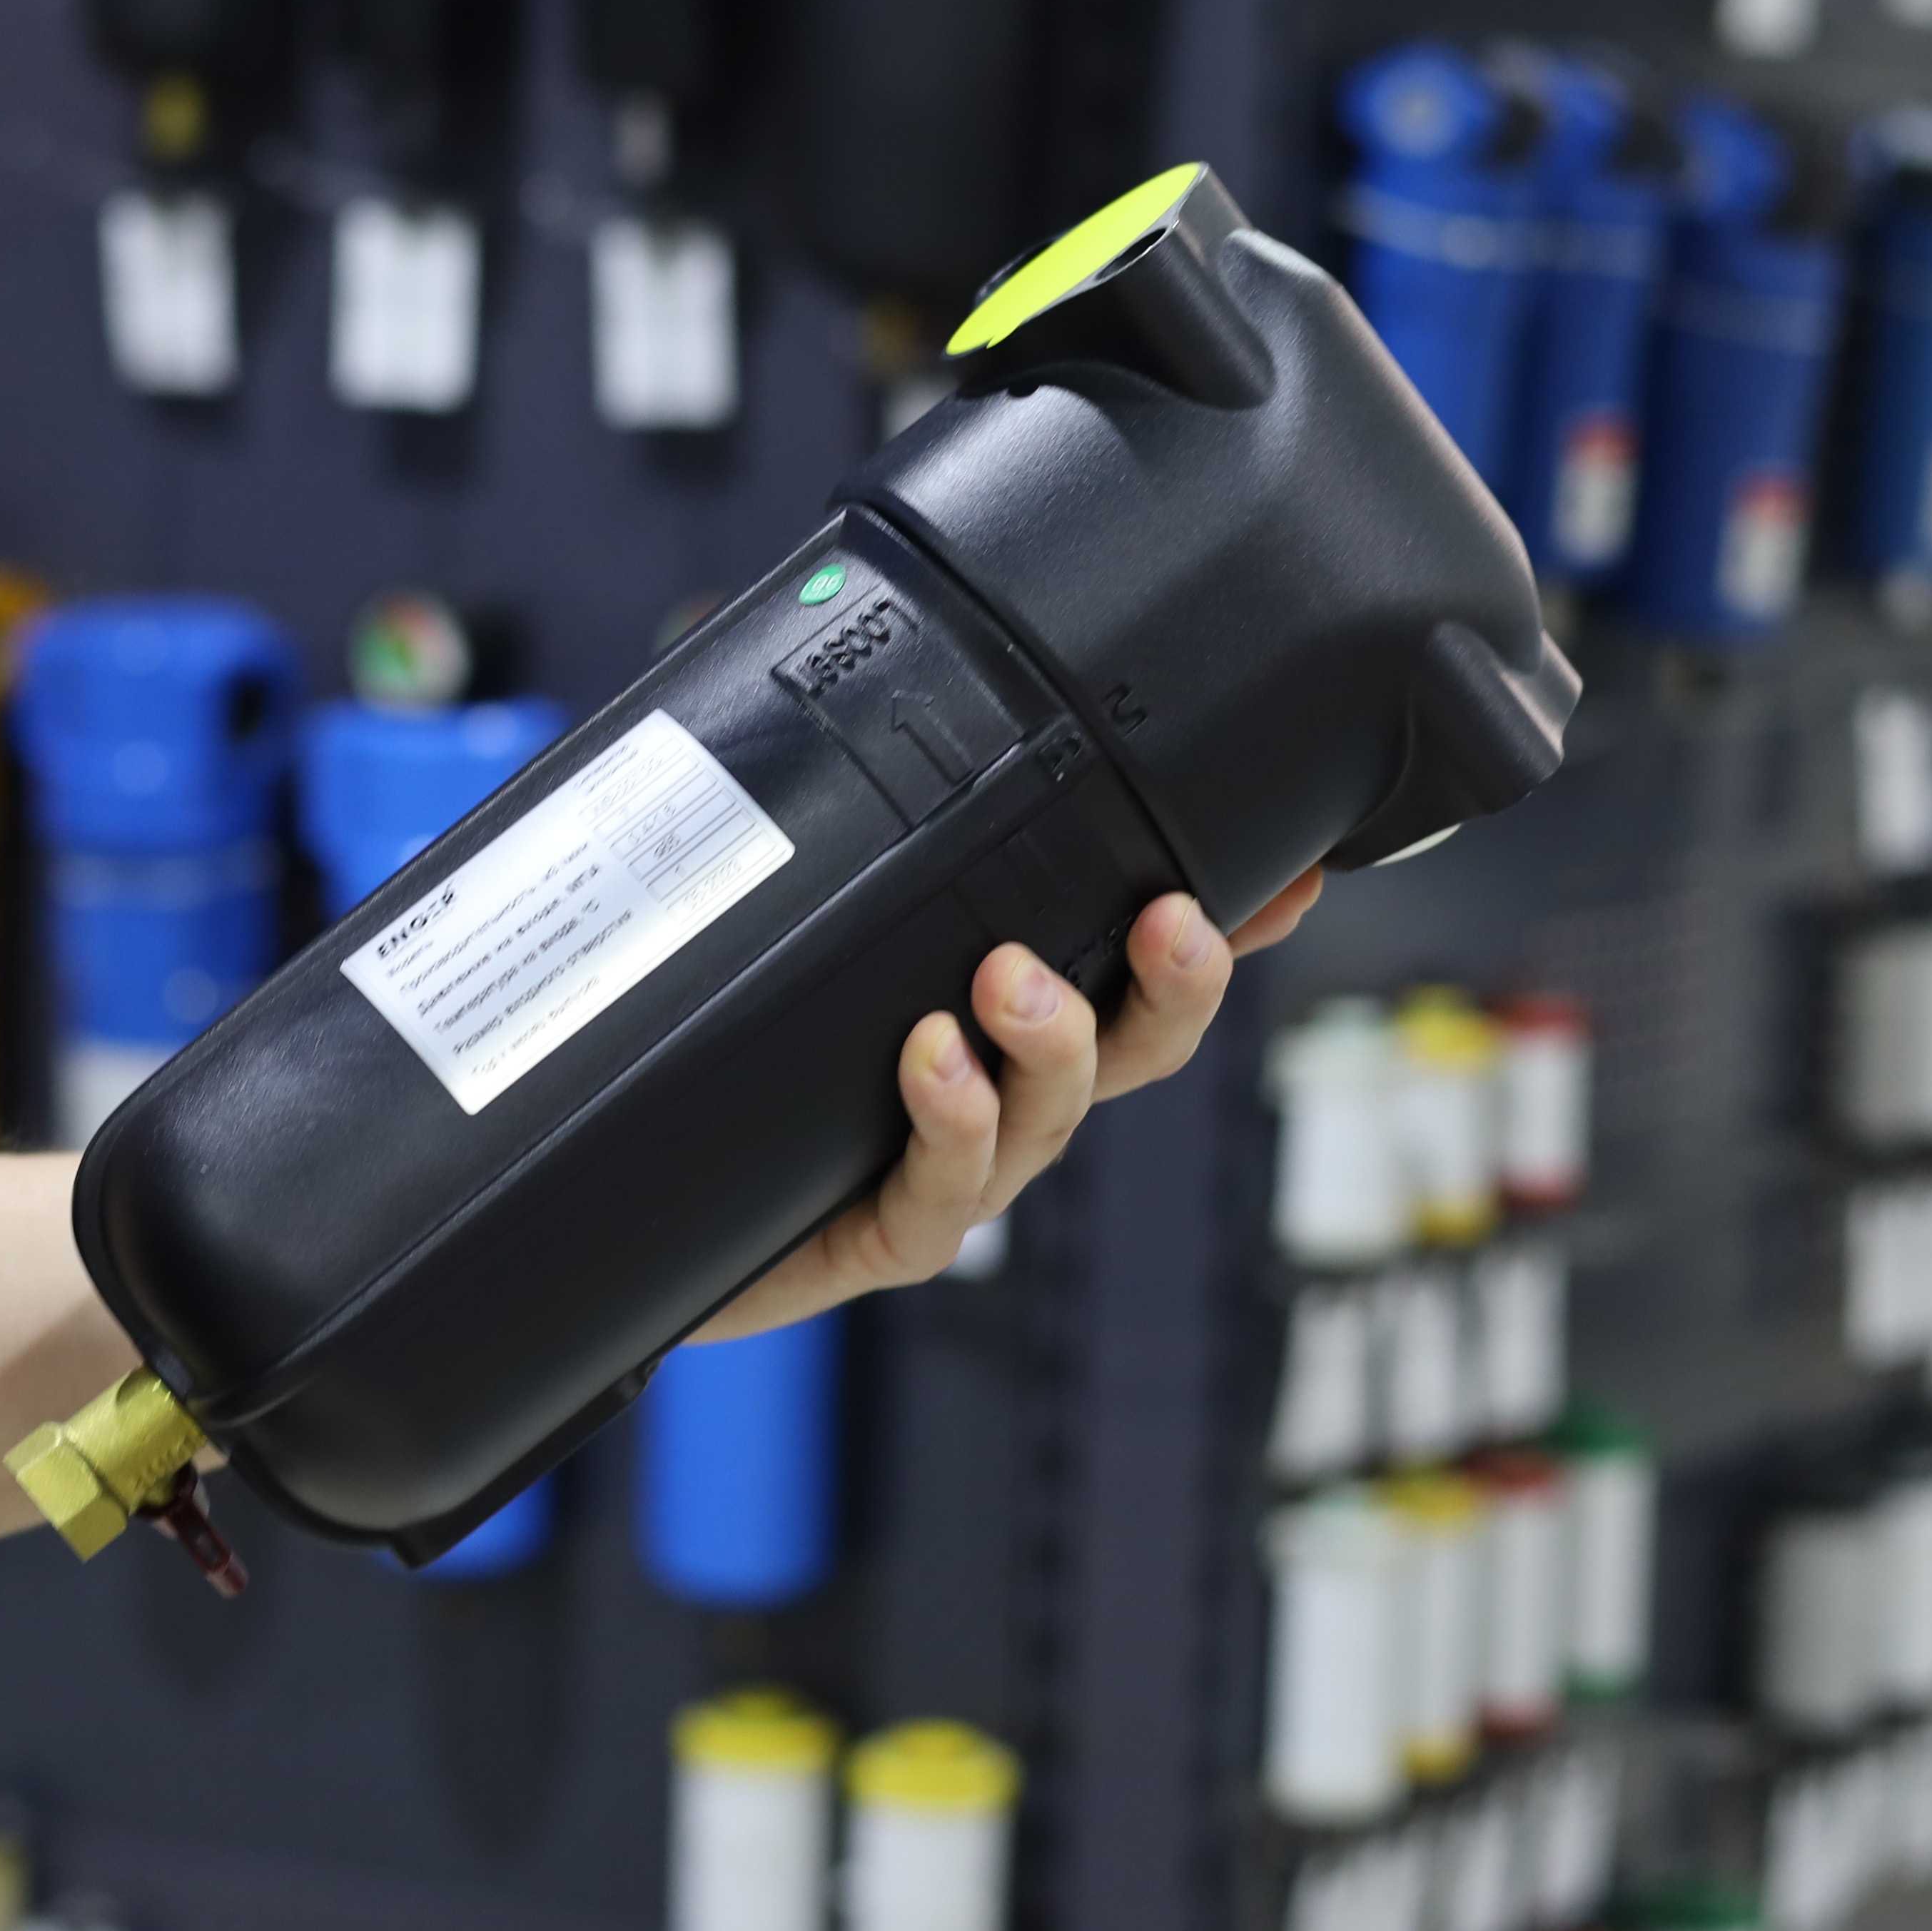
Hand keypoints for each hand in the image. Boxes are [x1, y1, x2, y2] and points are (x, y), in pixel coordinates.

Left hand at [691, 871, 1325, 1343]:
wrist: (643, 1230)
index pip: (1142, 971)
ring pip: (1051, 1114)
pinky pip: (948, 1192)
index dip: (1228, 929)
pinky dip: (954, 1122)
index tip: (1288, 877)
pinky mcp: (892, 1236)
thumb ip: (860, 844)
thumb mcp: (811, 938)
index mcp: (1012, 1027)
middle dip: (1176, 985)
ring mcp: (960, 1172)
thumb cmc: (746, 1078)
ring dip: (1052, 1042)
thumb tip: (879, 694)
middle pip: (1136, 1048)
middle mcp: (1008, 1101)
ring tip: (1009, 978)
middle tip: (1166, 919)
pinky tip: (933, 1060)